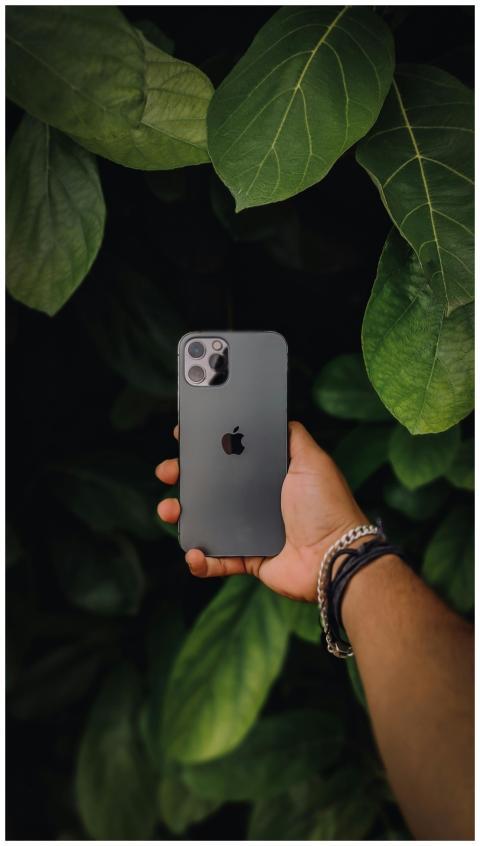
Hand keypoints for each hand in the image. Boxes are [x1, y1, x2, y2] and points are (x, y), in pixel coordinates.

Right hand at [156, 421, 367, 601]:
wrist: (334, 556)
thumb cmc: (326, 506)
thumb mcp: (312, 459)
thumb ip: (292, 435)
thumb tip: (277, 415)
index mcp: (270, 475)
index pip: (231, 457)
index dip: (207, 448)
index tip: (184, 438)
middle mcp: (258, 501)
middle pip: (212, 487)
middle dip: (184, 479)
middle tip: (168, 472)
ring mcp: (251, 531)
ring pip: (207, 522)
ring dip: (182, 516)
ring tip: (169, 511)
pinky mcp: (249, 559)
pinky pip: (218, 560)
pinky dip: (201, 559)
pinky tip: (193, 552)